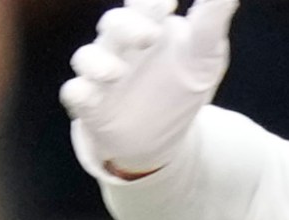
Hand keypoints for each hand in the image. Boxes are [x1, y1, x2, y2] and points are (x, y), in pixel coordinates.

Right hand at [60, 0, 237, 176]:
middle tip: (152, 34)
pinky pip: (77, 94)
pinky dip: (79, 92)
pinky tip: (84, 92)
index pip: (144, 3)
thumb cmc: (181, 83)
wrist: (159, 136)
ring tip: (115, 72)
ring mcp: (102, 73)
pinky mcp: (91, 104)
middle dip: (128, 26)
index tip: (167, 1)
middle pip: (115, 26)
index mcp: (148, 26)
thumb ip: (212, 19)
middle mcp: (120, 45)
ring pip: (90, 58)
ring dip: (99, 62)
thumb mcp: (204, 53)